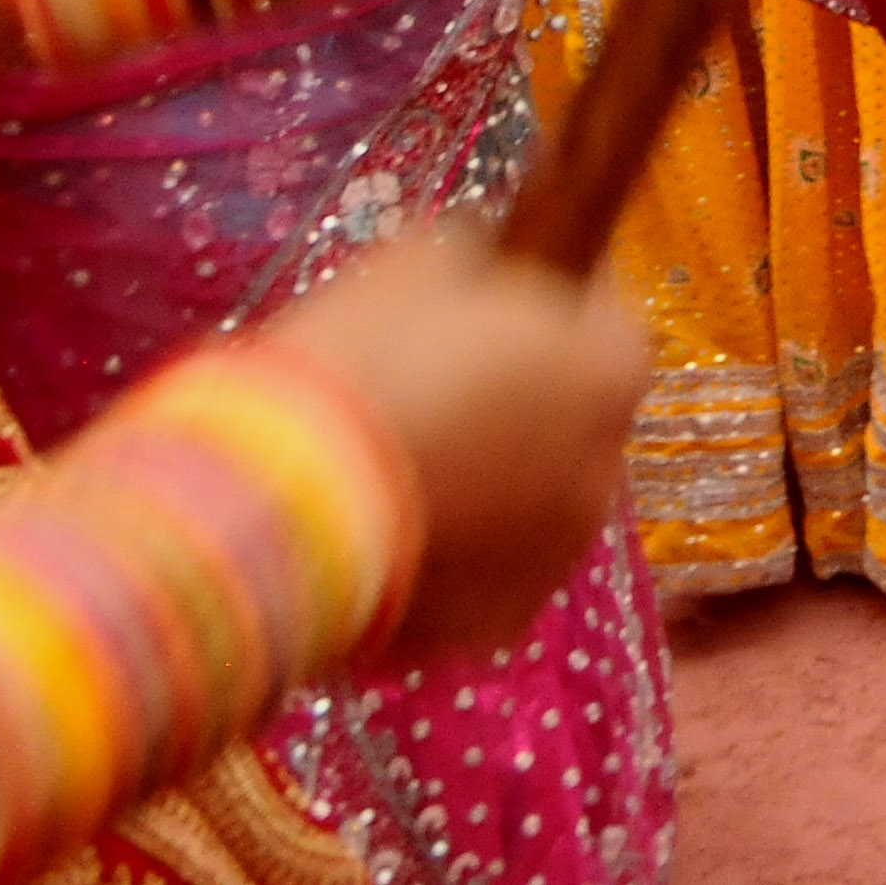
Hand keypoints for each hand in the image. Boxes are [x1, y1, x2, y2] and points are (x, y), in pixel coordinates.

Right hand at [263, 231, 644, 657]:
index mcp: (610, 367)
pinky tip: (376, 536)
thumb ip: (473, 260)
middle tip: (430, 389)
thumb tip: (477, 263)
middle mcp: (606, 466)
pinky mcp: (493, 624)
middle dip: (514, 400)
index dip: (551, 297)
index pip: (604, 313)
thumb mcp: (417, 264)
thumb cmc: (358, 361)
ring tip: (389, 472)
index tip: (504, 291)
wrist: (274, 502)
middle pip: (567, 416)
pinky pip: (479, 577)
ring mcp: (554, 555)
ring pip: (525, 502)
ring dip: (481, 484)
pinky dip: (441, 559)